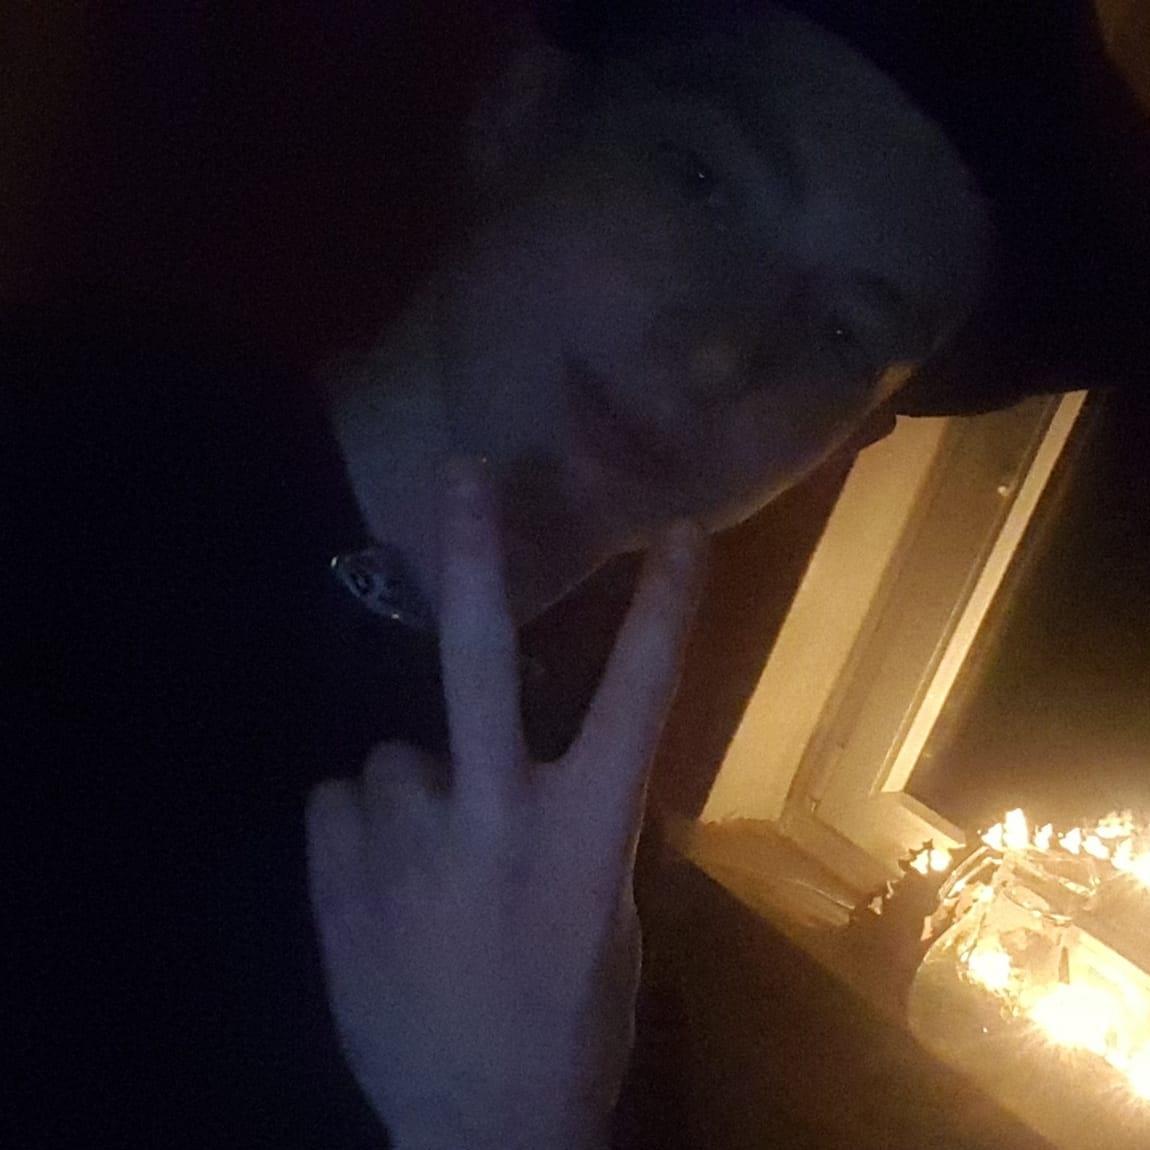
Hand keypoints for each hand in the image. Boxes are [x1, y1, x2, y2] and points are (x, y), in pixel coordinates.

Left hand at [305, 462, 703, 1149]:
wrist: (476, 1134)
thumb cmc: (571, 1024)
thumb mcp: (608, 919)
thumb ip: (581, 828)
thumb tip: (555, 762)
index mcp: (583, 836)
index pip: (638, 700)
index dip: (664, 610)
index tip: (678, 531)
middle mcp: (491, 821)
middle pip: (482, 663)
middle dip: (478, 558)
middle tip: (465, 473)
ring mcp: (402, 846)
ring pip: (393, 756)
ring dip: (412, 792)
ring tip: (424, 868)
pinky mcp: (332, 876)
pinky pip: (344, 802)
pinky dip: (363, 831)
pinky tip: (381, 889)